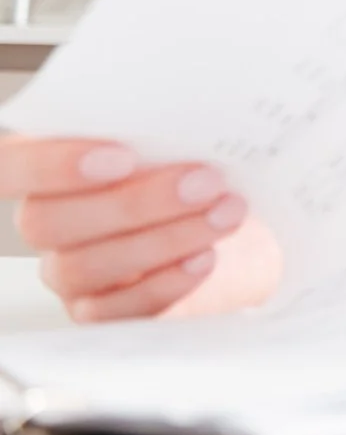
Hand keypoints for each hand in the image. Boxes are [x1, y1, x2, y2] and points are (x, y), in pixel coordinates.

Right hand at [1, 135, 282, 321]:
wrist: (235, 224)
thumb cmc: (196, 170)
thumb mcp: (179, 140)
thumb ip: (157, 133)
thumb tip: (180, 124)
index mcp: (46, 164)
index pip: (7, 167)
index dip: (49, 166)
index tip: (123, 157)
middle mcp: (45, 219)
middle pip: (46, 223)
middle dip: (133, 204)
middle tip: (205, 182)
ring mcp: (66, 271)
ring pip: (80, 268)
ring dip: (162, 240)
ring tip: (224, 214)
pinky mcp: (99, 310)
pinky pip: (113, 310)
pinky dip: (165, 282)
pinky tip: (204, 258)